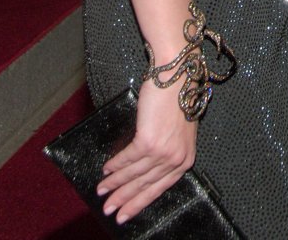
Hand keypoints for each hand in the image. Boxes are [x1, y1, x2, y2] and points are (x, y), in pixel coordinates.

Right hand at [96, 79, 196, 223]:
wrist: (177, 75)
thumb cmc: (177, 98)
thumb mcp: (178, 132)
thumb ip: (167, 151)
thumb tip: (147, 168)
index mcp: (185, 159)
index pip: (160, 188)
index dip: (140, 202)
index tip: (127, 213)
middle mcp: (176, 159)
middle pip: (145, 185)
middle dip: (125, 200)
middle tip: (109, 210)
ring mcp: (162, 151)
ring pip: (134, 174)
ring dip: (115, 184)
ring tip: (102, 191)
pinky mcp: (148, 141)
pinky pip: (128, 158)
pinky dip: (115, 166)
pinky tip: (106, 170)